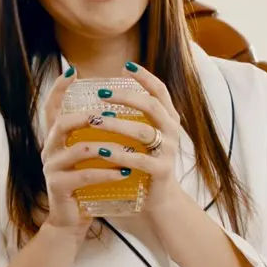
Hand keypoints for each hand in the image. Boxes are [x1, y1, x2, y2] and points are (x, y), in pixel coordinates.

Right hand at [39, 68, 134, 234]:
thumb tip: (119, 111)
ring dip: (106, 146)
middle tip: (110, 114)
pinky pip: (84, 175)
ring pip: (78, 149)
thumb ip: (96, 136)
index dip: (59, 88)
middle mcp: (50, 149)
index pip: (52, 107)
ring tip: (128, 148)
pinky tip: (123, 172)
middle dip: (87, 116)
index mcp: (56, 138)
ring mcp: (51, 168)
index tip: (73, 71)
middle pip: (62, 123)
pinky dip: (106, 172)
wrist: (72, 220)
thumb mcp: (89, 156)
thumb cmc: (86, 184)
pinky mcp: (58, 187)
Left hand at [88, 61, 190, 214]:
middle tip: (101, 93)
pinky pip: (139, 160)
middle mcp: (172, 132)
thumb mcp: (142, 137)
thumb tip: (105, 93)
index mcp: (168, 119)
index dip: (145, 76)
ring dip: (116, 124)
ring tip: (94, 120)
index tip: (126, 65)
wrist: (159, 201)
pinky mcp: (161, 172)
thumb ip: (133, 117)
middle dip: (126, 96)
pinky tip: (101, 151)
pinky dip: (119, 154)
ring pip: (143, 132)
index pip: (160, 91)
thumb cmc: (143, 164)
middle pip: (152, 106)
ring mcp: (169, 152)